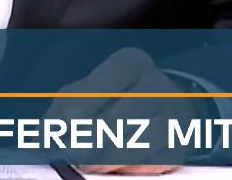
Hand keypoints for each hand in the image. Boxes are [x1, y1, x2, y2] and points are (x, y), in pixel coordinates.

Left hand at [47, 47, 191, 173]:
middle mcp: (157, 84)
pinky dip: (131, 168)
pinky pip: (154, 161)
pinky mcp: (181, 143)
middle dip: (93, 140)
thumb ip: (64, 109)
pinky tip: (117, 168)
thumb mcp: (86, 93)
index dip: (85, 106)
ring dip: (109, 159)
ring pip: (139, 142)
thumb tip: (49, 133)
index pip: (105, 83)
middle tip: (74, 154)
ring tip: (90, 166)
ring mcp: (175, 113)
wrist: (164, 107)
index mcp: (131, 63)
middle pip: (121, 117)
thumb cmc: (115, 98)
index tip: (68, 125)